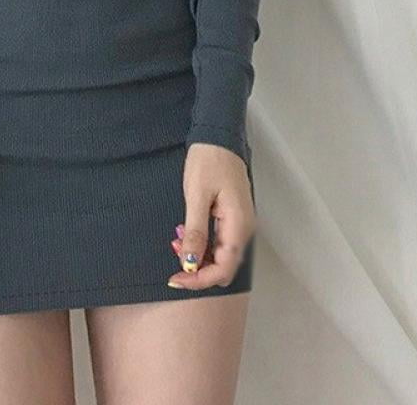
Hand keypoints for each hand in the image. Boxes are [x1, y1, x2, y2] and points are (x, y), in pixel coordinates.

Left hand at [167, 143, 254, 288]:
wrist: (218, 137)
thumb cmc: (208, 162)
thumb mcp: (197, 196)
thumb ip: (195, 232)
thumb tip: (189, 263)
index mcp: (238, 225)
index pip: (224, 269)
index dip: (200, 280)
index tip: (175, 278)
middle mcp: (243, 229)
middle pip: (224, 267)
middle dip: (198, 270)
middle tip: (173, 260)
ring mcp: (239, 224)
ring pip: (221, 256)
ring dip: (199, 259)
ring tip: (176, 245)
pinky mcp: (232, 218)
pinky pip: (219, 243)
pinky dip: (203, 246)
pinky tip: (186, 237)